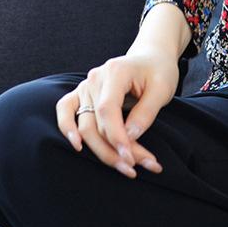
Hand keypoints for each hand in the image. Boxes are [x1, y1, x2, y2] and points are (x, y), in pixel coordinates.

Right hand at [55, 51, 179, 178]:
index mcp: (115, 71)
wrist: (152, 57)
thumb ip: (145, 112)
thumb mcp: (162, 88)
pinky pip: (65, 110)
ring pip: (84, 126)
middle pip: (96, 123)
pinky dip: (67, 129)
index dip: (117, 137)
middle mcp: (95, 78)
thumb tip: (129, 138)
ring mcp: (86, 85)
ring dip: (102, 151)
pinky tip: (77, 146)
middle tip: (137, 168)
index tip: (130, 158)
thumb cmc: (159, 71)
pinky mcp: (81, 93)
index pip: (108, 110)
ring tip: (125, 167)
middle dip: (115, 150)